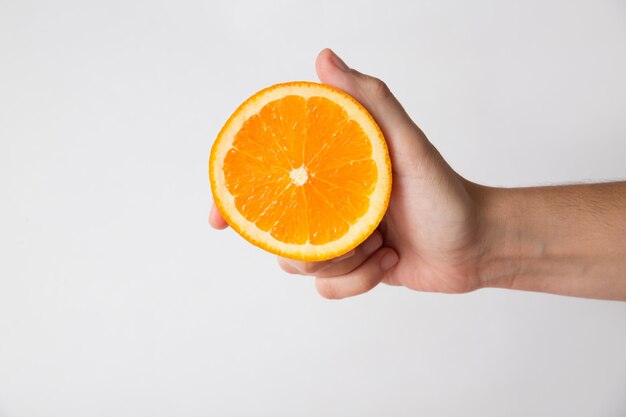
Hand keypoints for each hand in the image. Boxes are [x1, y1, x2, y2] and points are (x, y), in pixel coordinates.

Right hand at [211, 48, 487, 298]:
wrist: (476, 246)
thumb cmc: (445, 192)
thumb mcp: (408, 145)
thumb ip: (369, 101)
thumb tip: (323, 57)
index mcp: (332, 171)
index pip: (271, 177)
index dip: (236, 195)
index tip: (218, 216)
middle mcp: (328, 203)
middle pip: (277, 231)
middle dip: (304, 242)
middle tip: (347, 233)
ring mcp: (338, 238)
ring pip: (302, 265)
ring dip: (346, 260)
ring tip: (383, 243)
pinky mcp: (351, 270)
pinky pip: (328, 290)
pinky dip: (359, 281)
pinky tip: (389, 261)